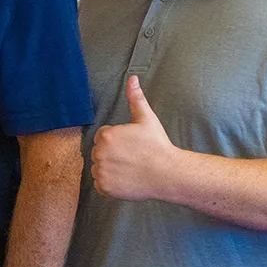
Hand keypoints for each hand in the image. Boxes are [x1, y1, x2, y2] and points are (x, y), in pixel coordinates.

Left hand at [90, 75, 176, 201]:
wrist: (167, 173)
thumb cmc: (157, 146)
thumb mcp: (147, 118)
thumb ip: (135, 98)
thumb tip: (132, 78)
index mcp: (106, 136)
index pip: (102, 137)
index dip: (118, 141)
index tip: (131, 146)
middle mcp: (100, 154)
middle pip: (99, 153)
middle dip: (112, 154)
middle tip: (132, 157)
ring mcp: (101, 172)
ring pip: (99, 168)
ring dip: (110, 169)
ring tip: (129, 168)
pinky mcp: (105, 188)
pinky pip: (100, 185)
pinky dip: (110, 184)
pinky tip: (126, 179)